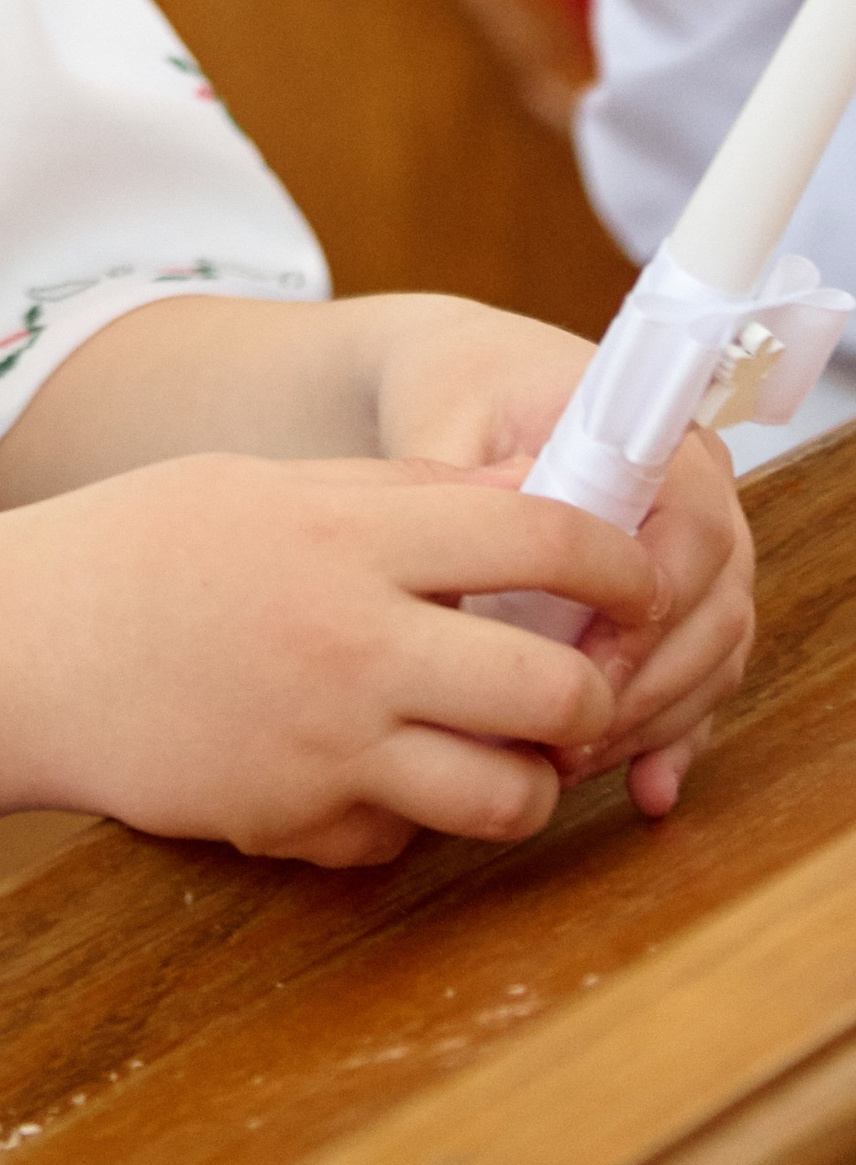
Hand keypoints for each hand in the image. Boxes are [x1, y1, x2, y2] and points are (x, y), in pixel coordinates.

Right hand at [10, 449, 665, 865]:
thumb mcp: (274, 487)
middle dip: (592, 694)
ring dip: (525, 777)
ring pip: (507, 796)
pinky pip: (404, 837)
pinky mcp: (296, 824)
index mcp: (349, 535)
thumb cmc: (146, 548)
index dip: (616, 559)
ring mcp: (328, 745)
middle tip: (576, 684)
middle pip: (556, 690)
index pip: (540, 537)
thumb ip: (403, 500)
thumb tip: (531, 503)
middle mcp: (354, 643)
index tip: (634, 577)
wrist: (24, 647)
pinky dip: (405, 813)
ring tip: (497, 746)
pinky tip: (362, 768)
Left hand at [372, 297, 756, 816]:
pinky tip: (640, 786)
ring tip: (570, 765)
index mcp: (660, 439)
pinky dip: (671, 736)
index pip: (689, 540)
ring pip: (714, 656)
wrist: (469, 378)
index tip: (581, 669)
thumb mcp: (451, 421)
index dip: (645, 616)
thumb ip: (467, 488)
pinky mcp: (683, 603)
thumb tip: (477, 568)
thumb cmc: (461, 389)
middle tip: (565, 743)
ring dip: (651, 722)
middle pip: (713, 610)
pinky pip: (701, 679)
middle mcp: (702, 495)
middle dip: (644, 690)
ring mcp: (703, 555)